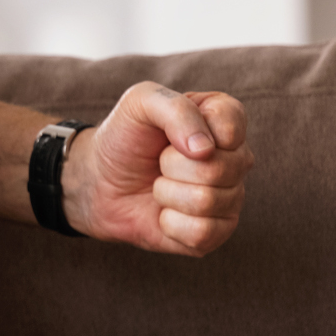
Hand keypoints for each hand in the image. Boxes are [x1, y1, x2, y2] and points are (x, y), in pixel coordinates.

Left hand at [64, 83, 251, 255]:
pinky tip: (163, 212)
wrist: (100, 180)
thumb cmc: (125, 137)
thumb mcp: (140, 103)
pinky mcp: (217, 231)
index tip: (167, 132)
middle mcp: (236, 158)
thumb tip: (204, 149)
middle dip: (171, 165)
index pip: (231, 125)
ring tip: (159, 184)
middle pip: (219, 168)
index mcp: (225, 119)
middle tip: (158, 161)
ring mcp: (231, 196)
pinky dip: (169, 223)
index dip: (194, 130)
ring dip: (166, 193)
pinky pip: (203, 233)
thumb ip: (176, 109)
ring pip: (208, 201)